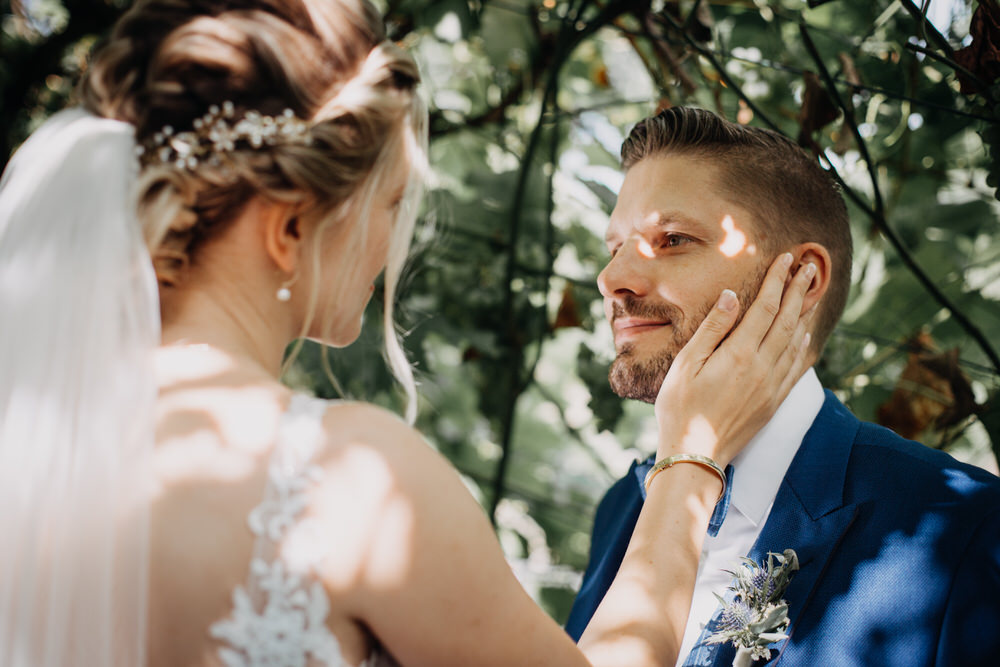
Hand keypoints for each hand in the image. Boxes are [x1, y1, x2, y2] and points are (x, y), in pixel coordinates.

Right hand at [653, 252, 815, 468]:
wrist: (695, 456)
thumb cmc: (680, 408)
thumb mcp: (686, 364)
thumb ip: (712, 329)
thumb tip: (731, 297)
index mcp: (739, 355)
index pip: (765, 307)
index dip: (777, 281)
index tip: (787, 259)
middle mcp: (762, 368)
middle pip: (787, 320)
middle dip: (799, 290)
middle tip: (811, 267)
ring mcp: (771, 386)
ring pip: (796, 341)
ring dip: (804, 313)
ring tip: (812, 292)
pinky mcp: (773, 402)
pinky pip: (796, 366)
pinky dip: (803, 345)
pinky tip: (805, 335)